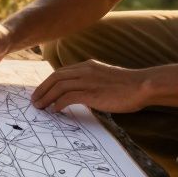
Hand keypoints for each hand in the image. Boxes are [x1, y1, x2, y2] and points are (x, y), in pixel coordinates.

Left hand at [31, 60, 149, 112]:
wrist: (142, 85)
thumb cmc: (128, 86)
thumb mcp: (106, 79)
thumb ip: (92, 83)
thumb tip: (83, 96)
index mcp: (88, 66)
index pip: (61, 72)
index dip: (49, 82)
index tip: (42, 92)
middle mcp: (85, 70)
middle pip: (55, 77)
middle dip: (42, 89)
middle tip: (34, 100)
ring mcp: (88, 80)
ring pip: (58, 86)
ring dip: (46, 97)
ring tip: (39, 107)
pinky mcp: (92, 92)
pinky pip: (68, 97)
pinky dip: (58, 103)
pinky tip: (55, 110)